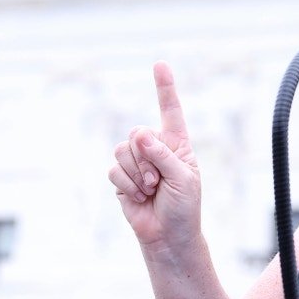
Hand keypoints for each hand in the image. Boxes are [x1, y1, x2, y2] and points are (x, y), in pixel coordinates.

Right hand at [109, 62, 202, 249]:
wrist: (168, 234)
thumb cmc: (184, 207)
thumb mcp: (183, 179)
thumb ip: (163, 155)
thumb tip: (140, 135)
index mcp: (177, 144)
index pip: (170, 111)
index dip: (164, 88)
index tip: (160, 64)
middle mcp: (155, 148)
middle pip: (138, 133)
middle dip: (146, 159)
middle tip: (158, 181)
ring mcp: (136, 161)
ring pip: (122, 150)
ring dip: (136, 174)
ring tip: (150, 190)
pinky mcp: (121, 177)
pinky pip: (114, 170)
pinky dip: (127, 184)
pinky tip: (138, 196)